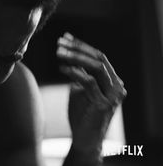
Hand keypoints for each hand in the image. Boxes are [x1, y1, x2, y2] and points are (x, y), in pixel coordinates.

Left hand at [57, 32, 126, 154]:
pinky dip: (75, 72)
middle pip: (99, 58)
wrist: (84, 138)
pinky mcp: (104, 104)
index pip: (98, 56)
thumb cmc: (81, 112)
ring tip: (58, 52)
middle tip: (60, 42)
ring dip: (76, 57)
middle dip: (78, 48)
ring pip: (96, 67)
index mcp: (112, 80)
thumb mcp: (79, 88)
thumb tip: (69, 51)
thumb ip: (78, 71)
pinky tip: (62, 68)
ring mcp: (113, 95)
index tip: (65, 37)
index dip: (81, 45)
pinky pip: (89, 82)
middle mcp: (117, 85)